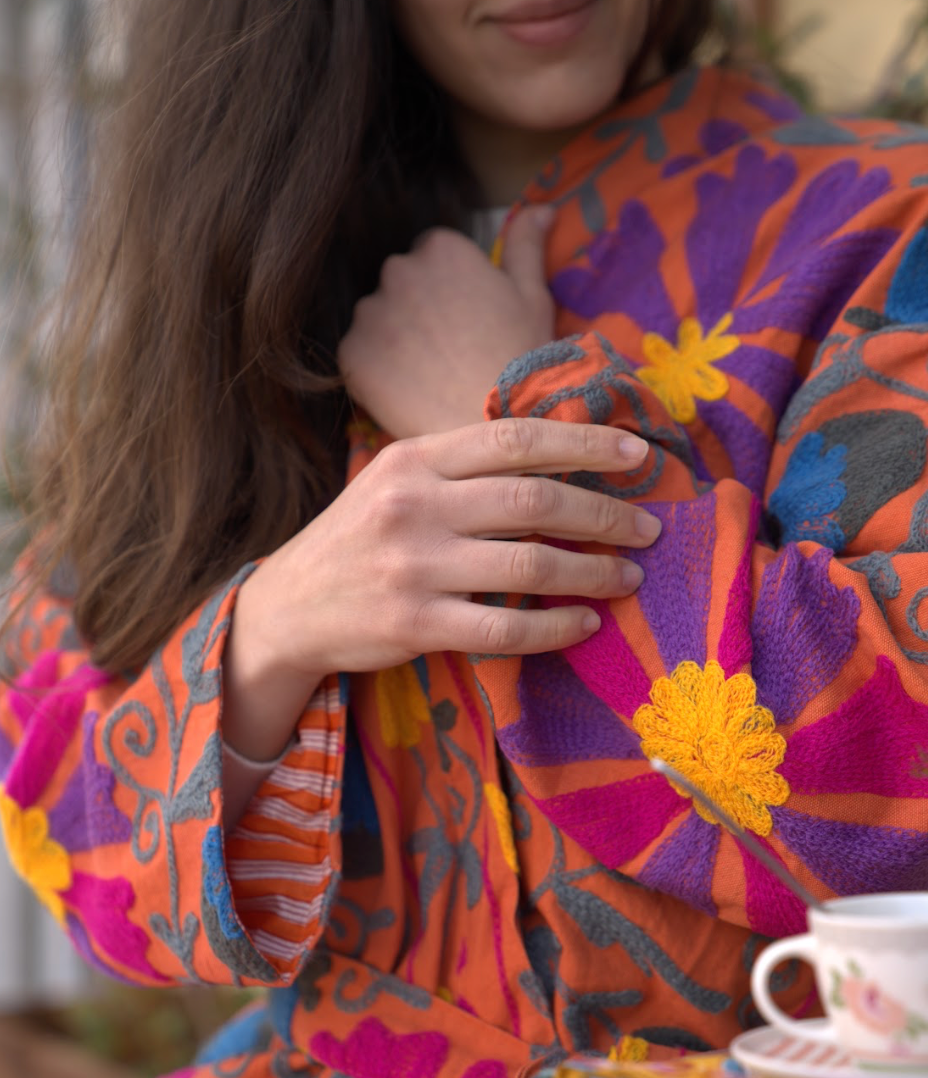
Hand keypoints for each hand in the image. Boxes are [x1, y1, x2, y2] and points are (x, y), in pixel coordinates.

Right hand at [236, 418, 658, 683]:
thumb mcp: (396, 483)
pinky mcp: (414, 623)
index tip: (637, 455)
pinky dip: (554, 625)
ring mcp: (413, 566)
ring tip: (628, 576)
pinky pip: (503, 626)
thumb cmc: (357, 540)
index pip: (515, 438)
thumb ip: (462, 468)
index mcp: (414, 459)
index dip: (584, 444)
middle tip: (648, 526)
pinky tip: (585, 623)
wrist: (288, 607)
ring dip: (592, 570)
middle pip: (533, 499)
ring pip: (527, 562)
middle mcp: (413, 505)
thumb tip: (559, 459)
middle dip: (604, 512)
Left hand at [337, 207, 556, 437]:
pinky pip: (358, 356)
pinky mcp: (352, 353)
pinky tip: (408, 391)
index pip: (431, 258)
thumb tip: (543, 208)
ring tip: (428, 376)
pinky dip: (375, 372)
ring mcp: (371, 311)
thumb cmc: (522, 359)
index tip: (465, 324)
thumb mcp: (533, 295)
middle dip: (417, 311)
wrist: (495, 423)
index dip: (449, 293)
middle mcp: (398, 269)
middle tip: (447, 353)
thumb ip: (526, 246)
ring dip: (393, 340)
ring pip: (377, 320)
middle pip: (400, 284)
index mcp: (441, 247)